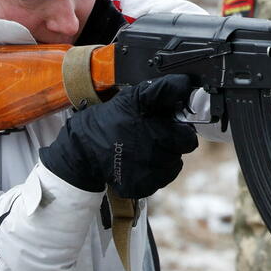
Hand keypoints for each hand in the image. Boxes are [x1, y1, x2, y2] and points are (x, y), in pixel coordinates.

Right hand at [40, 75, 198, 198]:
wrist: (82, 150)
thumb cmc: (109, 120)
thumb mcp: (134, 97)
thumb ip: (163, 90)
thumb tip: (184, 83)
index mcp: (159, 133)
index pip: (188, 137)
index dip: (181, 128)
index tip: (172, 124)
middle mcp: (156, 156)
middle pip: (181, 150)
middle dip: (172, 140)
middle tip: (155, 133)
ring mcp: (148, 174)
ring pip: (172, 164)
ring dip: (164, 155)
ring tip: (145, 146)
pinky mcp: (141, 187)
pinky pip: (160, 178)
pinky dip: (154, 170)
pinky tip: (140, 159)